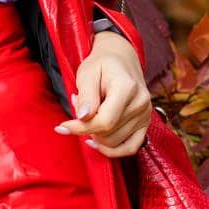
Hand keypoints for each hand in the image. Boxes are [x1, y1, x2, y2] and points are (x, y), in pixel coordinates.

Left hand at [54, 30, 151, 157]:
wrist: (121, 58)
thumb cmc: (102, 64)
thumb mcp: (87, 73)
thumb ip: (86, 96)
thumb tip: (83, 118)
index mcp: (127, 88)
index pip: (104, 121)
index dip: (80, 128)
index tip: (63, 126)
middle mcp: (140, 103)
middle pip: (109, 134)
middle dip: (86, 128)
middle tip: (78, 111)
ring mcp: (145, 115)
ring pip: (115, 142)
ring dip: (96, 135)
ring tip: (88, 116)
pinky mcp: (145, 123)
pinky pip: (131, 147)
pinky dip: (113, 150)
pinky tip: (97, 143)